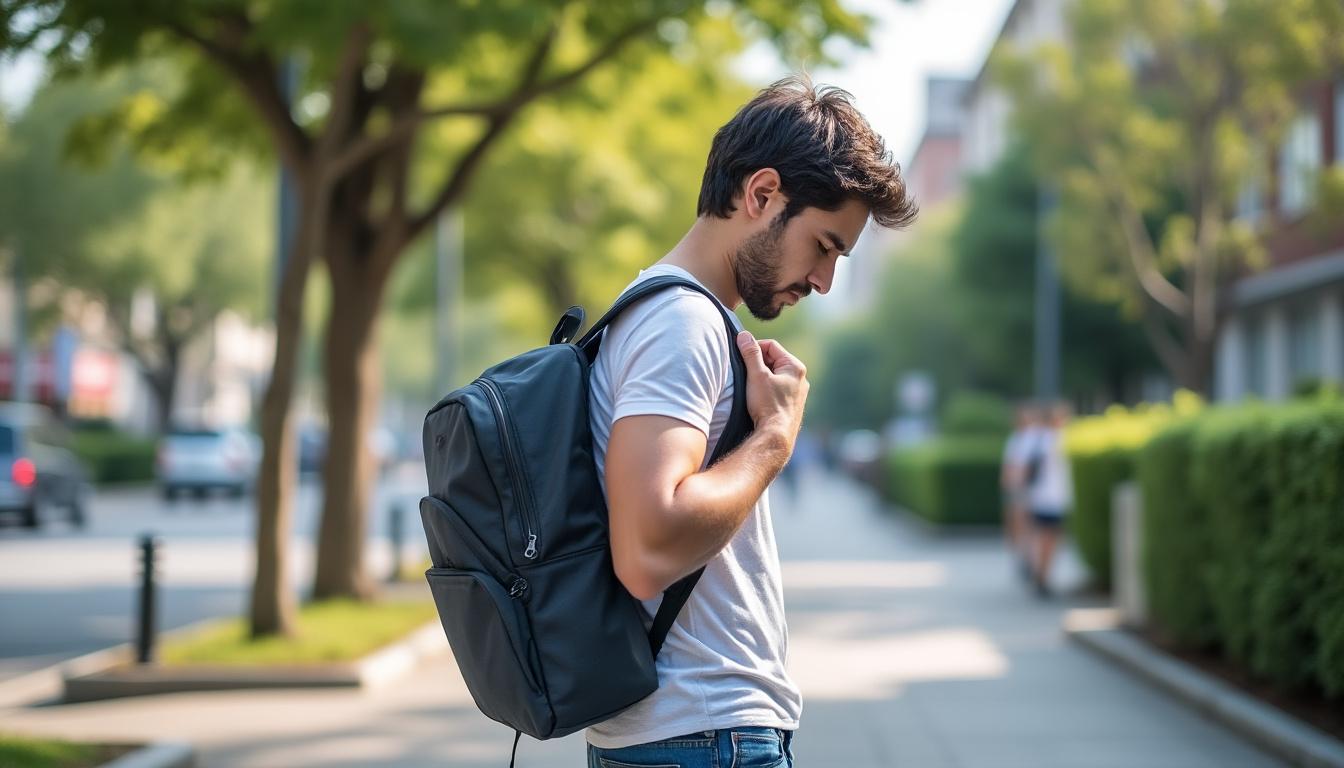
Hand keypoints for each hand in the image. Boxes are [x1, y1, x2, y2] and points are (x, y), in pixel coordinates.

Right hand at [736, 331, 808, 451]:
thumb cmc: (767, 405)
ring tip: (751, 388)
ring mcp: (798, 393)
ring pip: (775, 375)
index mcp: (795, 367)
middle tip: (745, 374)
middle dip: (758, 364)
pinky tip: (758, 399)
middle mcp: (801, 378)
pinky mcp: (792, 405)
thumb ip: (750, 353)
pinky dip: (766, 389)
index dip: (753, 348)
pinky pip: (777, 389)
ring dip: (761, 377)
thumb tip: (744, 335)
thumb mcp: (756, 375)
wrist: (776, 436)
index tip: (741, 357)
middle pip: (773, 360)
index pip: (771, 345)